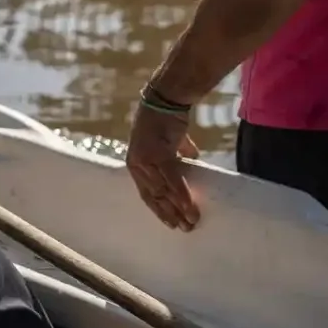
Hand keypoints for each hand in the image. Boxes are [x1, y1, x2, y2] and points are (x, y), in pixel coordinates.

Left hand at [126, 106, 201, 231]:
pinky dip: (182, 195)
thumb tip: (192, 158)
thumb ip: (178, 151)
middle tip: (184, 229)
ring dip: (178, 209)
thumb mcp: (169, 139)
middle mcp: (136, 164)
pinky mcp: (159, 154)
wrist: (166, 98)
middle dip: (169, 214)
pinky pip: (172, 180)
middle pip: (153, 196)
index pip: (146, 192)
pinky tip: (190, 208)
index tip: (171, 222)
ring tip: (191, 222)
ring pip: (162, 192)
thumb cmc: (167, 118)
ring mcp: (146, 160)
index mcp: (135, 163)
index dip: (159, 208)